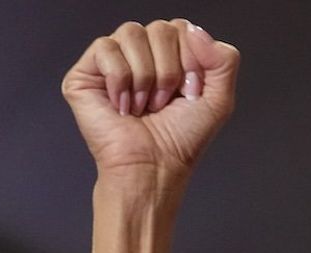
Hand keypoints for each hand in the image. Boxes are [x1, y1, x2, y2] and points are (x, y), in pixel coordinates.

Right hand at [62, 19, 239, 180]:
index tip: (190, 93)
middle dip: (169, 71)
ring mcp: (113, 60)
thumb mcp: (219, 99)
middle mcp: (141, 53)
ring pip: (132, 33)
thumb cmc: (181, 140)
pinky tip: (123, 105)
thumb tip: (195, 30)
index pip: (182, 29)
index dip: (191, 61)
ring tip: (145, 105)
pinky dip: (121, 80)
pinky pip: (106, 48)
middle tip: (165, 102)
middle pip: (160, 28)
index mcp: (170, 55)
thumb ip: (224, 60)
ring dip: (146, 77)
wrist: (154, 167)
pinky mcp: (86, 73)